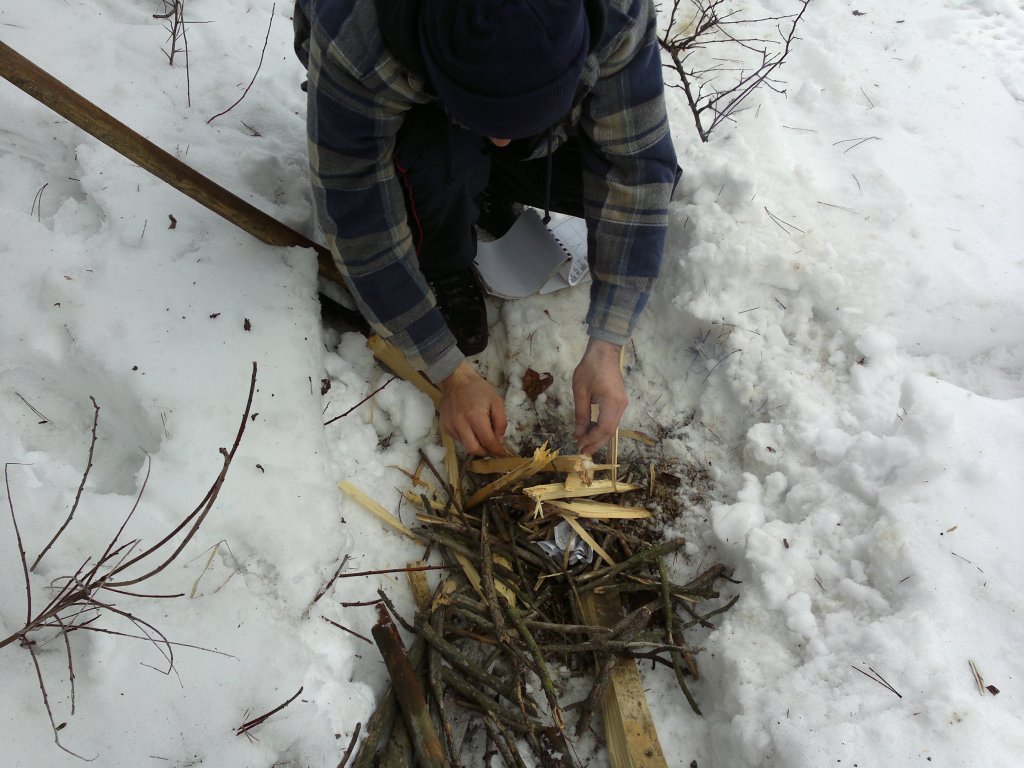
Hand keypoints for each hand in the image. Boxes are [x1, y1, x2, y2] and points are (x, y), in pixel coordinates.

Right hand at [439, 361, 507, 456]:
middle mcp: (461, 424)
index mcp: (476, 417)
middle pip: (474, 449)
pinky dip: (466, 437)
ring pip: (465, 445)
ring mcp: (450, 426)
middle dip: (485, 452)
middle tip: (492, 448)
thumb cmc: (478, 389)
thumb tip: (499, 441)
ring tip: (480, 432)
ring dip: (476, 444)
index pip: (487, 441)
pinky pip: (458, 439)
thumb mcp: (496, 402)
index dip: (497, 450)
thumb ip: (501, 423)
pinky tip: (469, 426)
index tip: (503, 454)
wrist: (455, 380)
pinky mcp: (444, 427)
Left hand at [572, 339, 626, 455]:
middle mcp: (621, 406)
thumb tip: (579, 433)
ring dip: (599, 436)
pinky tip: (591, 430)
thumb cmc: (590, 369)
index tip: (579, 445)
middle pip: (610, 431)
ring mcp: (622, 404)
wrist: (604, 352)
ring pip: (612, 426)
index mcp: (612, 403)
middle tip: (583, 452)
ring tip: (585, 443)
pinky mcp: (619, 401)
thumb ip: (581, 414)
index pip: (604, 429)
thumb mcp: (580, 392)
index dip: (592, 439)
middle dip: (596, 442)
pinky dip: (602, 427)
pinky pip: (612, 419)